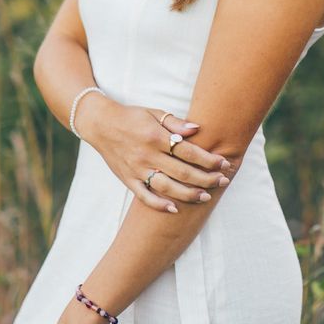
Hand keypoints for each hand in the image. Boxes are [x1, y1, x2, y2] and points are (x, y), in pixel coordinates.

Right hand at [77, 94, 234, 211]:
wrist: (100, 124)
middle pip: (181, 171)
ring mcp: (136, 169)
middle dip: (205, 178)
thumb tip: (197, 129)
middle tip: (223, 181)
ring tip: (205, 197)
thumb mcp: (153, 113)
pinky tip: (174, 209)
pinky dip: (159, 204)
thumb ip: (175, 122)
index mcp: (155, 137)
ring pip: (166, 187)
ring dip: (188, 194)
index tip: (223, 163)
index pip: (187, 151)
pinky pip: (144, 196)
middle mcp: (147, 155)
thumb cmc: (131, 117)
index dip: (208, 159)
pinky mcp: (128, 179)